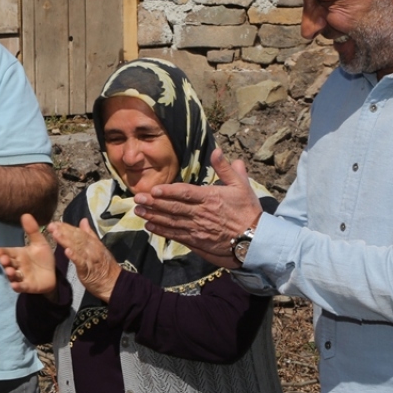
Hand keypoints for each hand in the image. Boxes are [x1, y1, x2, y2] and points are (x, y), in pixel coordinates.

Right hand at [0, 214, 57, 294]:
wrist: (53, 273)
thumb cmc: (42, 258)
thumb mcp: (39, 243)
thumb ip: (32, 231)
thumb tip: (25, 214)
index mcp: (18, 254)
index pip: (7, 252)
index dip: (1, 252)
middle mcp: (17, 265)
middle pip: (8, 263)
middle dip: (4, 262)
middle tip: (3, 259)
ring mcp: (21, 276)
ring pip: (12, 275)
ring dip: (10, 274)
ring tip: (10, 271)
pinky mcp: (28, 286)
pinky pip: (21, 286)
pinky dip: (17, 286)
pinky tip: (15, 285)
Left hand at [48, 219, 122, 301]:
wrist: (114, 283)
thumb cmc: (104, 267)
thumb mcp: (98, 247)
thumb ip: (89, 234)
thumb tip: (83, 220)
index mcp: (93, 242)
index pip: (78, 232)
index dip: (67, 227)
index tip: (55, 223)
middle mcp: (91, 248)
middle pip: (76, 238)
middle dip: (63, 231)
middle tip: (51, 225)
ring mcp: (90, 258)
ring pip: (77, 247)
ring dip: (66, 240)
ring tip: (55, 234)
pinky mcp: (87, 270)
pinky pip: (80, 262)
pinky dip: (74, 256)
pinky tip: (67, 251)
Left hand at [133, 148, 261, 269]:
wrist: (255, 239)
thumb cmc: (248, 211)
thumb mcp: (241, 185)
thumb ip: (226, 169)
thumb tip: (217, 151)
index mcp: (210, 198)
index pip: (185, 193)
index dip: (168, 192)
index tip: (154, 190)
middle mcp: (201, 213)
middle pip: (173, 208)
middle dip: (154, 203)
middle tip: (137, 199)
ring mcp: (198, 229)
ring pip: (171, 222)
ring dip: (154, 216)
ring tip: (138, 211)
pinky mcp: (197, 241)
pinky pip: (176, 235)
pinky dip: (162, 231)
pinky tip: (150, 226)